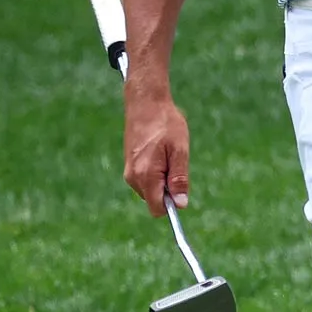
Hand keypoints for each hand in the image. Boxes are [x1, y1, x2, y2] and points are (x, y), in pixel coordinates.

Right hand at [124, 89, 190, 218]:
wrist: (145, 103)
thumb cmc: (166, 124)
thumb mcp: (179, 151)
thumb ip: (179, 179)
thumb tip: (180, 204)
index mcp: (146, 176)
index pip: (157, 208)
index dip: (172, 205)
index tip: (182, 189)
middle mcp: (133, 177)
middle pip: (155, 199)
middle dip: (168, 189)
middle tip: (175, 161)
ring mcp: (130, 171)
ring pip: (151, 189)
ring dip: (163, 178)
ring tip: (167, 153)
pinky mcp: (130, 164)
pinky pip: (146, 178)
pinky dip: (157, 171)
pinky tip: (160, 151)